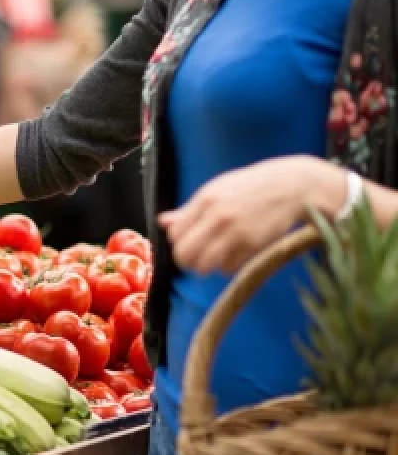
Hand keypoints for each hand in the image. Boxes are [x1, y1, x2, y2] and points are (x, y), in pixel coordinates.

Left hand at [158, 156, 346, 274]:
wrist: (292, 186)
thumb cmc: (250, 187)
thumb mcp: (216, 190)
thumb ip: (188, 209)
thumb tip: (162, 222)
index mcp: (205, 200)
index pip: (175, 235)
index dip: (178, 242)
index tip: (187, 242)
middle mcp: (218, 217)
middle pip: (185, 255)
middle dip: (188, 260)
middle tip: (196, 257)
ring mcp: (236, 233)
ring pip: (205, 266)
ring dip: (207, 266)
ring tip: (216, 257)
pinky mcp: (254, 245)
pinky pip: (229, 268)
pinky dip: (228, 266)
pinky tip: (235, 254)